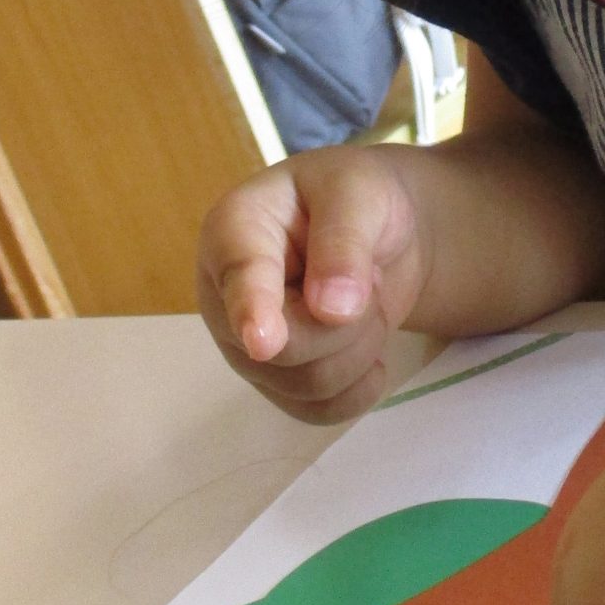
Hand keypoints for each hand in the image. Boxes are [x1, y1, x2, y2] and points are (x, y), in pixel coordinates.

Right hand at [196, 147, 429, 422]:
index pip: (239, 277)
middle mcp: (225, 295)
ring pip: (307, 384)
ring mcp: (245, 346)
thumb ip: (345, 242)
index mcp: (235, 230)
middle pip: (284, 348)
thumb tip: (332, 310)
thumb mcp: (361, 192)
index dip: (251, 309)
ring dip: (360, 347)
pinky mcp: (276, 382)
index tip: (264, 342)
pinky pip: (319, 411)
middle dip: (348, 321)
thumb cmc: (357, 196)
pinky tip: (368, 349)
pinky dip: (360, 388)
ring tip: (362, 299)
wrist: (379, 231)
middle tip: (367, 273)